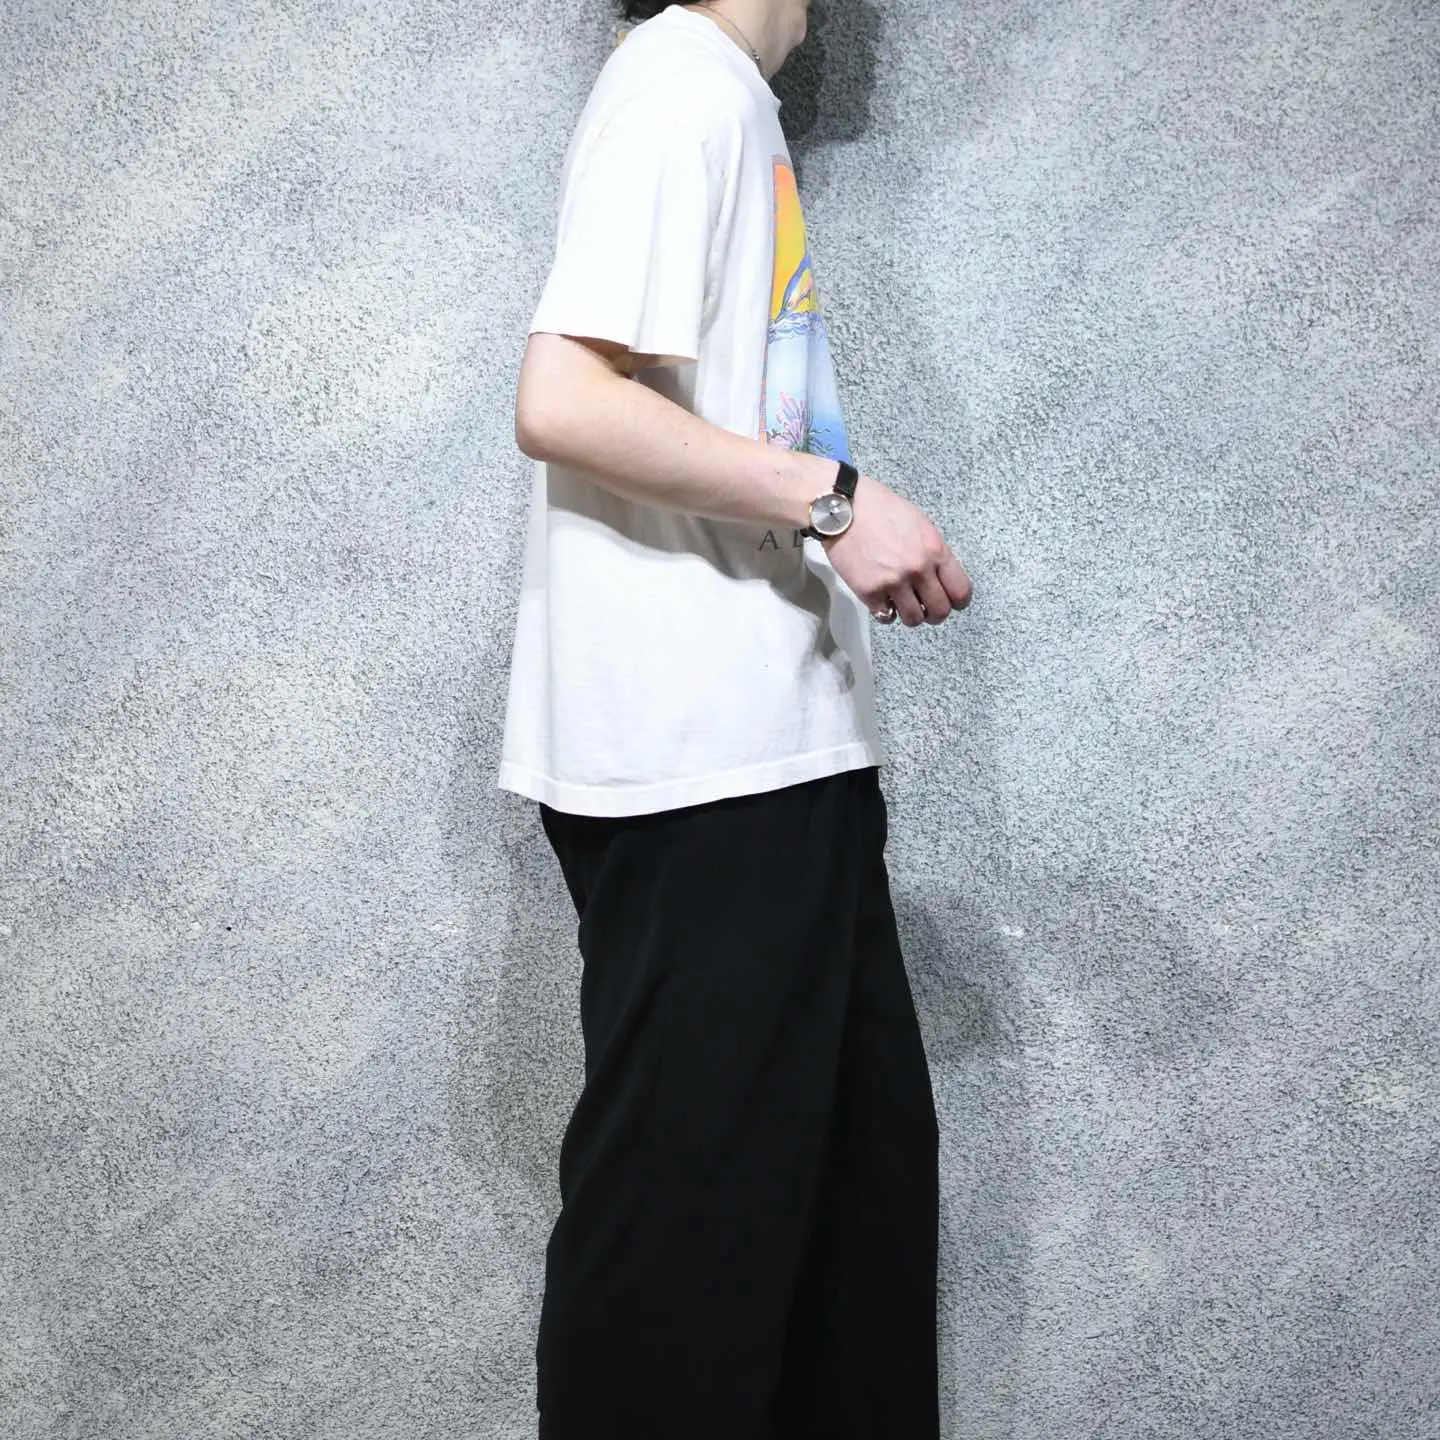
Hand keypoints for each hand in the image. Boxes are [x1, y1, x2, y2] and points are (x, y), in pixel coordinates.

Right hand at [821, 473, 971, 625]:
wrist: (842, 508)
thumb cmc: (879, 509)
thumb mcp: (918, 523)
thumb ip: (932, 551)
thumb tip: (939, 575)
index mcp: (934, 549)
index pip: (961, 591)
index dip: (957, 601)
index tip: (950, 601)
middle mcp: (918, 569)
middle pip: (940, 611)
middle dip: (934, 613)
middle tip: (925, 607)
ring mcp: (893, 582)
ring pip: (914, 619)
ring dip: (909, 615)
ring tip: (901, 604)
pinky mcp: (869, 591)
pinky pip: (886, 617)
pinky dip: (885, 612)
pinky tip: (882, 601)